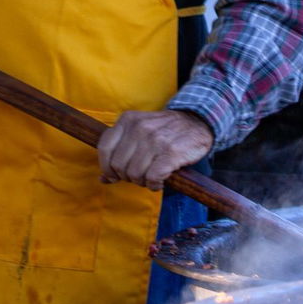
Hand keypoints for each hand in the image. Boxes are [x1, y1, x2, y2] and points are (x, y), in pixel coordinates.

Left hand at [97, 108, 213, 190]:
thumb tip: (103, 179)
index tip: (115, 175)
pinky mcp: (171, 152)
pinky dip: (155, 184)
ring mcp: (156, 139)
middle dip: (128, 176)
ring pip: (135, 174)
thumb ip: (120, 151)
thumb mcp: (140, 131)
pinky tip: (161, 180)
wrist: (199, 122)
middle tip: (140, 175)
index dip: (107, 167)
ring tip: (152, 176)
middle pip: (119, 165)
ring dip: (143, 181)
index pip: (104, 148)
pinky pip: (153, 178)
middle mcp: (140, 127)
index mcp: (129, 119)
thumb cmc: (166, 131)